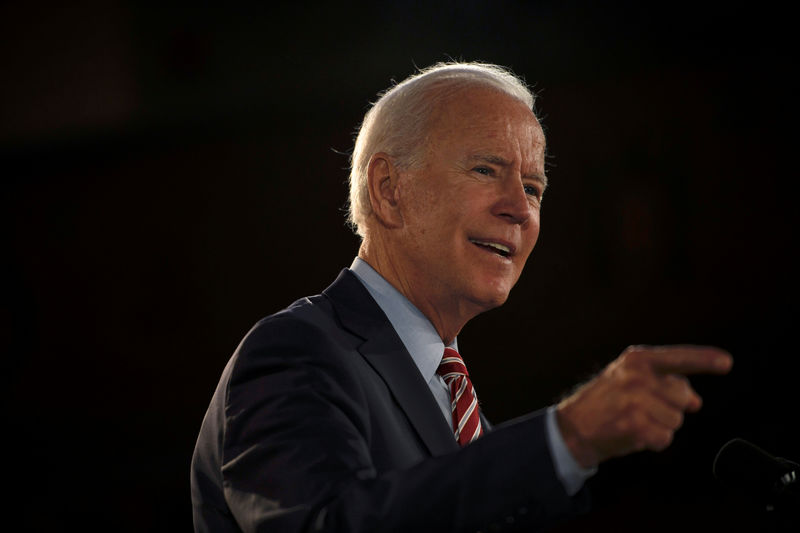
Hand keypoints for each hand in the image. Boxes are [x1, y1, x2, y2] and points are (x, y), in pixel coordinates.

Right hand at [555, 345, 732, 467]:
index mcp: (637, 360)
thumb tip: (696, 402)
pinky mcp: (636, 427)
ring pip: (677, 420)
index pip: (678, 358)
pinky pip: (666, 438)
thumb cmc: (606, 400)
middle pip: (683, 397)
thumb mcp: (630, 378)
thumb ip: (664, 382)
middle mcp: (637, 377)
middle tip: (644, 406)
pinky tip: (635, 433)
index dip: (704, 360)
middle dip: (672, 406)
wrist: (573, 426)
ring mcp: (637, 402)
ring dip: (661, 425)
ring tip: (635, 419)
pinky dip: (654, 441)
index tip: (726, 363)